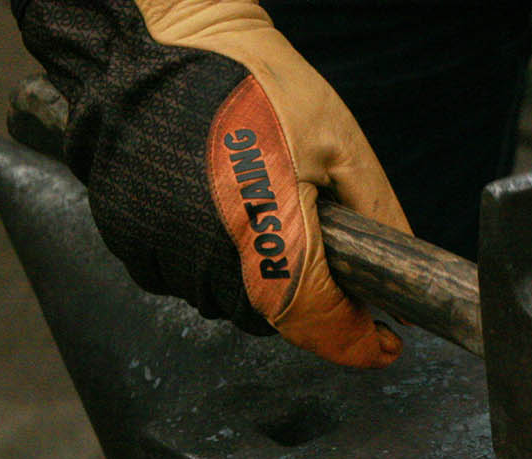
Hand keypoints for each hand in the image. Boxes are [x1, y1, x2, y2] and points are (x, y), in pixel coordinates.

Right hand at [18, 0, 410, 366]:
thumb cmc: (256, 82)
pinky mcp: (126, 235)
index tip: (382, 346)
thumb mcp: (342, 143)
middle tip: (320, 250)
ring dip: (256, 282)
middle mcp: (205, 247)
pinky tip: (221, 213)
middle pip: (274, 318)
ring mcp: (159, 244)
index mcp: (267, 223)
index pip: (315, 319)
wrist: (163, 38)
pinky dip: (208, 264)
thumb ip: (379, 221)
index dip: (356, 343)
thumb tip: (405, 292)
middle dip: (308, 301)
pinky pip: (179, 279)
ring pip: (226, 304)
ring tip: (263, 215)